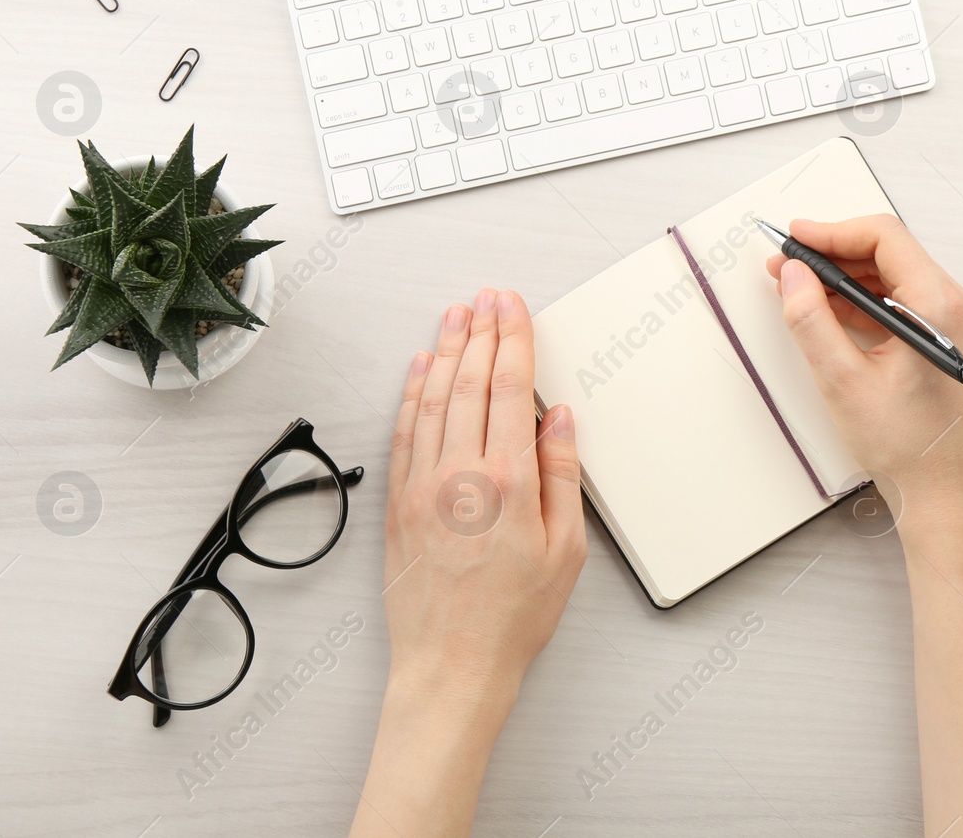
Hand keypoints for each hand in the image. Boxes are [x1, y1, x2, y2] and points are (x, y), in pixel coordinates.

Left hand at [383, 288, 585, 706]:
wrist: (451, 665)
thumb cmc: (512, 617)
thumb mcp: (566, 550)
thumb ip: (563, 475)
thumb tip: (559, 420)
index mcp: (508, 483)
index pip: (509, 389)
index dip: (512, 339)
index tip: (512, 307)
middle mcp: (459, 475)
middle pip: (468, 382)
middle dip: (480, 332)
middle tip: (487, 298)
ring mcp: (421, 486)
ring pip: (431, 398)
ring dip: (444, 350)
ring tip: (454, 316)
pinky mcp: (396, 503)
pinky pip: (403, 432)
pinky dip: (411, 393)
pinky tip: (419, 370)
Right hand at [766, 215, 962, 520]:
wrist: (944, 494)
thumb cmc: (908, 449)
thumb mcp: (842, 381)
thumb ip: (811, 320)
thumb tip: (792, 276)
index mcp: (940, 308)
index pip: (884, 239)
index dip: (833, 232)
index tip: (796, 238)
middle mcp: (961, 307)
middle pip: (892, 253)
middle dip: (836, 254)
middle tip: (790, 266)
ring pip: (900, 276)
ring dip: (851, 278)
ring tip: (804, 289)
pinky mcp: (957, 339)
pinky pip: (911, 301)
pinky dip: (871, 300)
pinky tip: (836, 311)